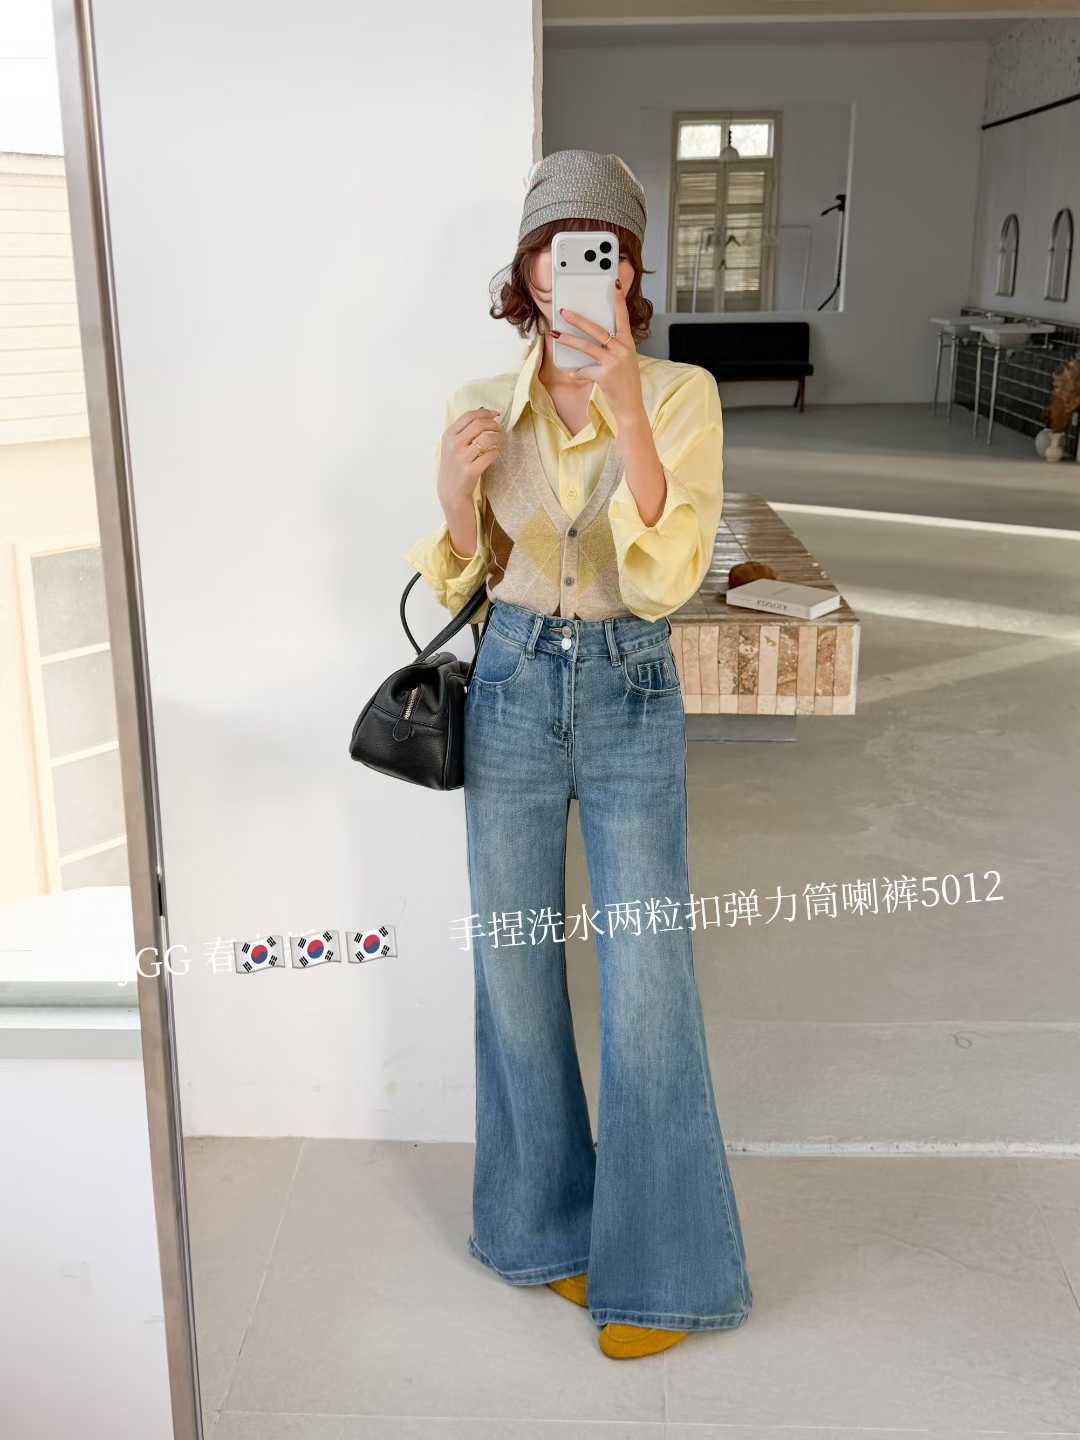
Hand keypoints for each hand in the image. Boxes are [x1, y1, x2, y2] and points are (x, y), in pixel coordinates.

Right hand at [437, 407, 502, 508]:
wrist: (451, 491)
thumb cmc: (455, 466)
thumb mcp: (452, 445)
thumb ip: (464, 430)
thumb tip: (484, 413)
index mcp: (449, 435)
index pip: (469, 416)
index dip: (485, 412)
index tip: (496, 414)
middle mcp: (454, 445)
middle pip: (479, 424)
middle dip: (494, 424)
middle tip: (500, 429)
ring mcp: (462, 458)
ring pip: (487, 438)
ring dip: (498, 437)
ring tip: (500, 441)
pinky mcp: (471, 470)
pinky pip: (490, 455)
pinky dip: (497, 452)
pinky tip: (496, 453)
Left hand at [551, 280, 645, 422]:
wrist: (631, 406)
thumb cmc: (626, 383)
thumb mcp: (624, 360)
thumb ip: (612, 347)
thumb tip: (590, 337)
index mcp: (628, 343)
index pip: (623, 317)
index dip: (618, 300)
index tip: (614, 284)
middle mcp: (622, 350)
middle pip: (597, 330)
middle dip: (578, 320)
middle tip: (564, 311)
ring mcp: (614, 362)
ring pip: (587, 347)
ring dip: (568, 340)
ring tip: (554, 334)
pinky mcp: (605, 376)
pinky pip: (584, 370)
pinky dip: (576, 372)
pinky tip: (572, 373)